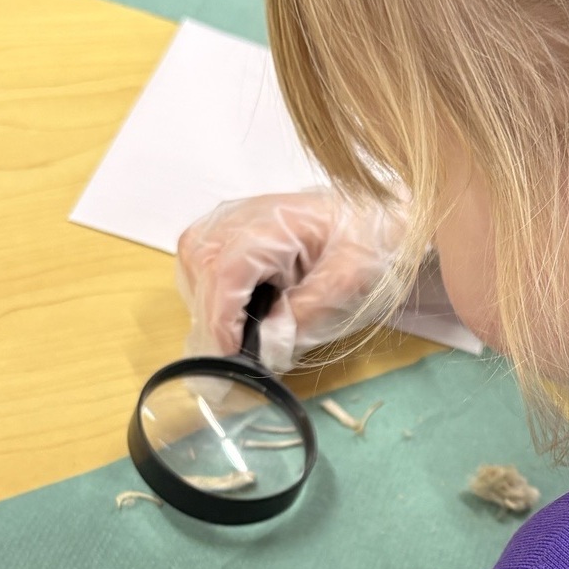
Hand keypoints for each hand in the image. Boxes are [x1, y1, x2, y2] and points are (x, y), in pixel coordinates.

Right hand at [176, 188, 408, 372]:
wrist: (375, 218)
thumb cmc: (367, 245)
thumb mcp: (350, 282)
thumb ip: (306, 313)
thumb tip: (264, 343)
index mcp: (278, 221)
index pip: (227, 270)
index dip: (223, 318)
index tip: (231, 355)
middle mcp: (244, 212)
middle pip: (201, 266)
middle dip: (213, 317)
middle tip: (235, 355)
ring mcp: (231, 217)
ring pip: (194, 264)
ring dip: (209, 306)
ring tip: (238, 334)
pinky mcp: (228, 229)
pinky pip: (200, 262)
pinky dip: (211, 293)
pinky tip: (236, 312)